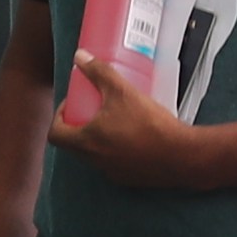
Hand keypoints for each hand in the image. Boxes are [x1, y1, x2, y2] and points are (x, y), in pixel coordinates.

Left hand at [45, 55, 204, 189]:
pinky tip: (134, 137)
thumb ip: (99, 72)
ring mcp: (113, 172)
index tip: (71, 106)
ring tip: (115, 120)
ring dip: (98, 138)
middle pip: (74, 145)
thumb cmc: (148, 124)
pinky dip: (118, 150)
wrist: (181, 155)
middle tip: (92, 109)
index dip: (58, 118)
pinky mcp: (130, 179)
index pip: (56, 135)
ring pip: (96, 154)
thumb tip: (80, 57)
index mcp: (86, 142)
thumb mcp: (121, 91)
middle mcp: (95, 161)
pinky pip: (116, 163)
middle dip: (79, 126)